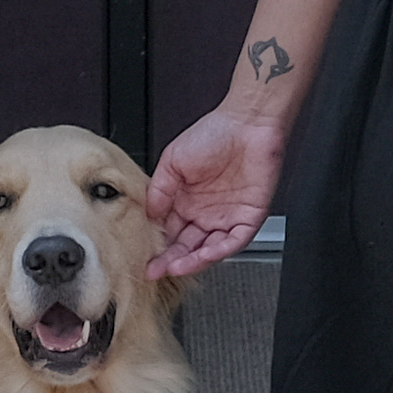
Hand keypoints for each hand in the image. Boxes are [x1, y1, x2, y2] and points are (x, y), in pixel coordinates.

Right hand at [148, 99, 289, 279]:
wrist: (247, 123)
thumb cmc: (214, 133)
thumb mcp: (173, 161)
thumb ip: (159, 189)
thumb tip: (149, 214)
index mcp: (186, 200)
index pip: (170, 231)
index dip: (157, 246)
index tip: (144, 257)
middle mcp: (206, 212)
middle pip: (187, 245)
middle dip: (170, 260)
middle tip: (155, 270)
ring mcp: (227, 217)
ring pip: (209, 249)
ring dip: (192, 261)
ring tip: (174, 268)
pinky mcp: (249, 217)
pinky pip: (234, 242)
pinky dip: (218, 252)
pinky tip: (202, 257)